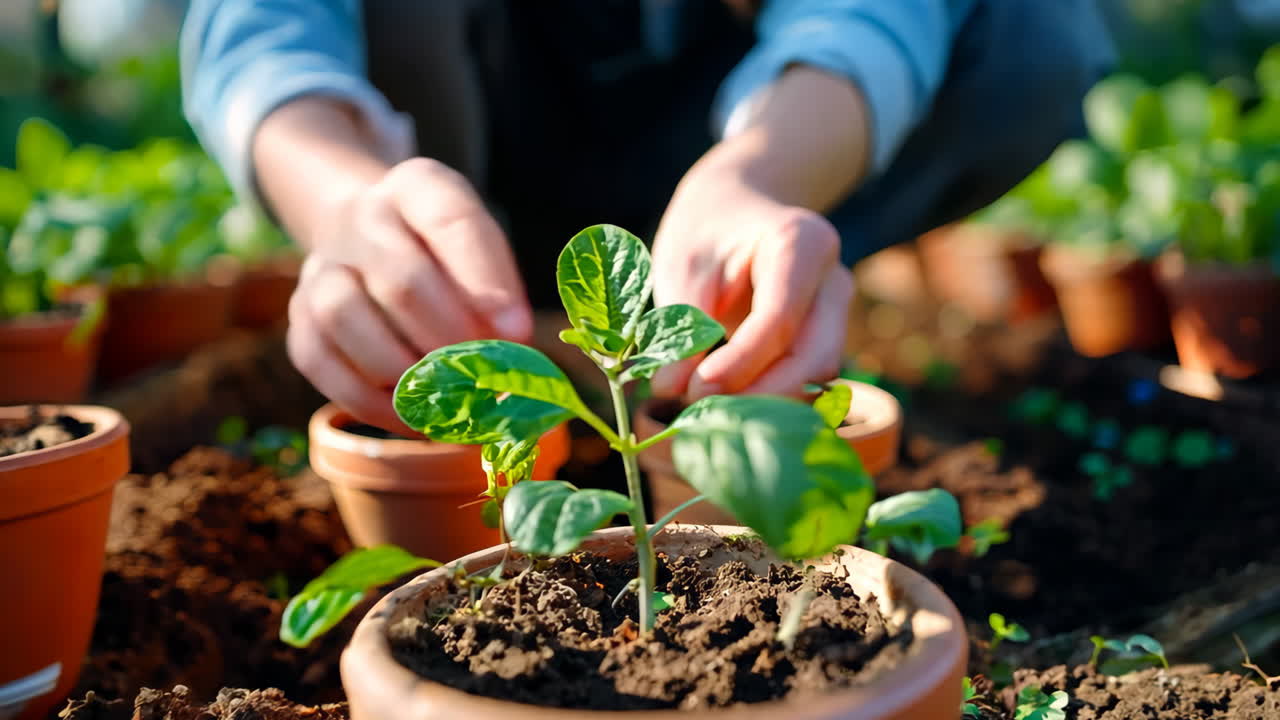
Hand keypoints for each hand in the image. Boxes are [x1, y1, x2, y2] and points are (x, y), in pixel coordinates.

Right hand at [285, 158, 531, 430]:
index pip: (452, 221)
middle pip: (400, 279)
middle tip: (483, 375)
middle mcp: (361, 218)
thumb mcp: (481, 250)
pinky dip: (368, 399)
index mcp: (418, 187)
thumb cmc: (446, 255)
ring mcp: (320, 265)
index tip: (517, 333)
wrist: (369, 236)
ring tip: (447, 396)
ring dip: (403, 369)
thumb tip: (509, 349)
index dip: (487, 282)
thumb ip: (499, 292)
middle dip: (449, 338)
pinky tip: (412, 415)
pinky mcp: (299, 316)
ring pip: (346, 317)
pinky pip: (319, 361)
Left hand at [650, 186, 853, 401]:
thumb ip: (683, 329)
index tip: (695, 392)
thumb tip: (672, 392)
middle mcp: (833, 281)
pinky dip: (771, 404)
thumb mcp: (684, 270)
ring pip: (818, 379)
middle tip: (701, 416)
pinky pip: (809, 384)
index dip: (739, 364)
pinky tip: (728, 412)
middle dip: (760, 397)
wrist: (732, 215)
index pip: (780, 319)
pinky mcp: (827, 342)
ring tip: (708, 416)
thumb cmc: (705, 235)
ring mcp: (838, 314)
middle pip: (814, 358)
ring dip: (767, 407)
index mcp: (803, 243)